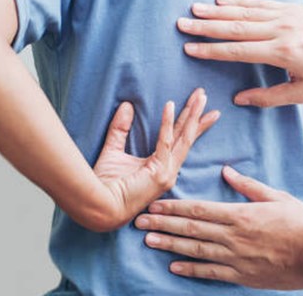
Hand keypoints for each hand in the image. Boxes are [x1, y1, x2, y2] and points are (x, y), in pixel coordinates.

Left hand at [93, 88, 219, 228]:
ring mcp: (167, 173)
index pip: (180, 140)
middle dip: (197, 114)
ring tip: (200, 96)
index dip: (190, 123)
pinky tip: (169, 105)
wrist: (99, 207)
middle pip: (187, 137)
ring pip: (184, 137)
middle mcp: (169, 170)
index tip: (199, 106)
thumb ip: (120, 129)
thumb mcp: (113, 151)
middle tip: (204, 94)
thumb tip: (127, 105)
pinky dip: (167, 122)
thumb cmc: (103, 186)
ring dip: (192, 114)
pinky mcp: (160, 173)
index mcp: (161, 168)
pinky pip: (166, 142)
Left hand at [135, 166, 302, 289]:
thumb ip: (249, 186)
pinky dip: (191, 270)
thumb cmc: (301, 222)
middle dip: (163, 224)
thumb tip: (227, 171)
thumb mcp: (277, 197)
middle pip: (191, 229)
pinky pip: (211, 272)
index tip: (155, 205)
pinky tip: (174, 267)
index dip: (174, 208)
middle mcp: (233, 236)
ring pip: (196, 251)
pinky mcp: (243, 275)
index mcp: (241, 214)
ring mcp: (236, 258)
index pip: (199, 210)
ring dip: (170, 246)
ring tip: (149, 241)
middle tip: (139, 222)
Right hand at [178, 0, 302, 106]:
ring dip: (217, 11)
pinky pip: (259, 3)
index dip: (212, 51)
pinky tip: (221, 0)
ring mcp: (286, 16)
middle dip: (206, 27)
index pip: (239, 51)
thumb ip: (269, 97)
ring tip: (193, 10)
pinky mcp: (290, 7)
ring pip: (245, 12)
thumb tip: (239, 100)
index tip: (190, 49)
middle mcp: (281, 31)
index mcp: (283, 53)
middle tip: (181, 25)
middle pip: (236, 27)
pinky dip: (238, 1)